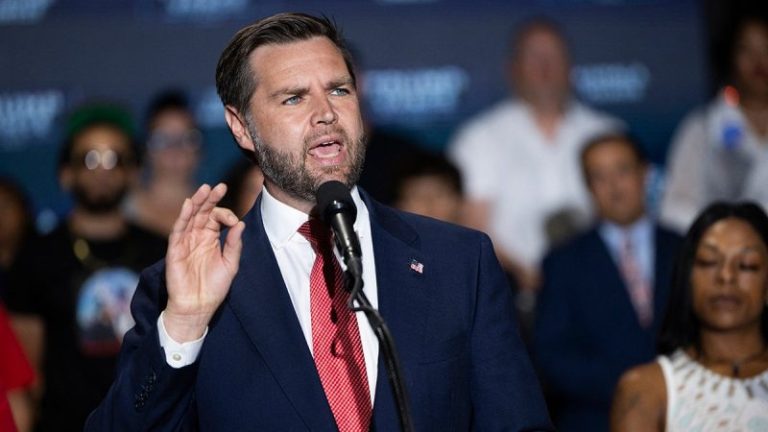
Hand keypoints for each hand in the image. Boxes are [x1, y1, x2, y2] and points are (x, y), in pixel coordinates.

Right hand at [163, 183, 244, 341]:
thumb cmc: (214, 287)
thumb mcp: (230, 264)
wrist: (198, 306)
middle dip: (211, 199)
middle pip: (203, 213)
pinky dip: (183, 217)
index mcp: (211, 239)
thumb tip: (241, 224)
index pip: (217, 218)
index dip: (226, 214)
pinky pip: (178, 230)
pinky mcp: (175, 250)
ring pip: (190, 217)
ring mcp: (185, 242)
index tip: (234, 221)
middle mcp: (197, 237)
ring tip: (206, 189)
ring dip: (198, 202)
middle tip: (220, 186)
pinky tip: (189, 204)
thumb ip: (235, 244)